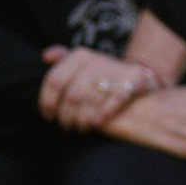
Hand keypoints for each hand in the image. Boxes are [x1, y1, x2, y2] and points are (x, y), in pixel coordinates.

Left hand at [38, 47, 159, 130]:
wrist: (138, 78)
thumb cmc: (102, 77)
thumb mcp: (82, 65)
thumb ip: (62, 61)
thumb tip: (46, 56)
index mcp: (79, 56)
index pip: (55, 80)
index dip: (48, 101)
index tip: (48, 115)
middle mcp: (96, 60)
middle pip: (72, 95)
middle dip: (67, 115)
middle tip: (67, 126)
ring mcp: (116, 69)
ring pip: (91, 100)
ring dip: (83, 119)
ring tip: (81, 128)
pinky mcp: (135, 78)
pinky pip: (116, 98)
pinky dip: (105, 112)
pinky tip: (98, 123)